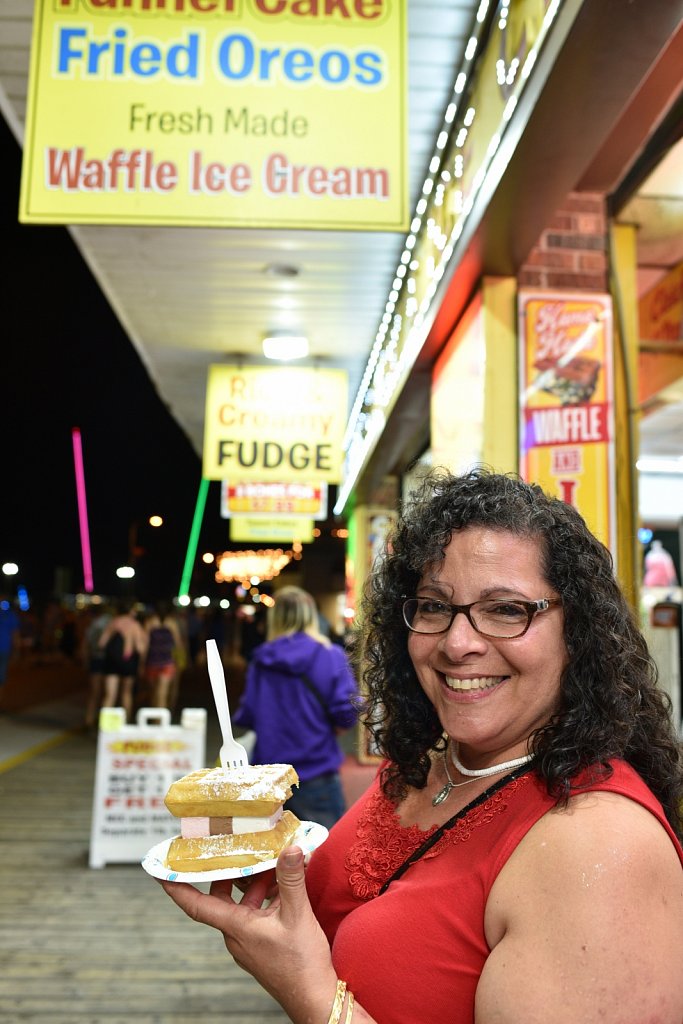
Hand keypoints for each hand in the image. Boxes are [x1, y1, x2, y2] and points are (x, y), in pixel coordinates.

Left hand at [160, 846, 337, 1022]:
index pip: (195, 905)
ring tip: (270, 864)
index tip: (161, 870)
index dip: (176, 886)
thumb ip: (290, 880)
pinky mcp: (261, 945)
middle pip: (221, 898)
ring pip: (242, 904)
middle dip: (228, 872)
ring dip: (253, 884)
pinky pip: (255, 914)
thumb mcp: (297, 915)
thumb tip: (289, 848)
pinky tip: (283, 887)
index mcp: (236, 928)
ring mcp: (248, 942)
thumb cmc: (301, 964)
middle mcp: (236, 935)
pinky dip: (265, 897)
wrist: (314, 998)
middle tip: (234, 849)